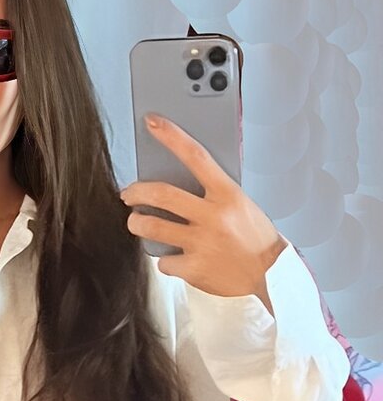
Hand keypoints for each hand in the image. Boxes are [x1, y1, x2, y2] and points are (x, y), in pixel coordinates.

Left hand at [120, 113, 287, 308]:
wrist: (273, 277)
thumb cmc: (257, 239)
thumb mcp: (243, 206)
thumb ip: (215, 193)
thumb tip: (181, 179)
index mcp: (229, 195)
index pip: (196, 156)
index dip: (171, 136)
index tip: (152, 123)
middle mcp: (214, 217)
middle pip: (160, 194)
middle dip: (135, 192)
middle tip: (128, 194)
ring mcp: (202, 243)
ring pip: (151, 227)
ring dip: (137, 223)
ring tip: (137, 222)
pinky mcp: (194, 268)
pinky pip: (163, 261)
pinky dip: (165, 260)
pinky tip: (174, 258)